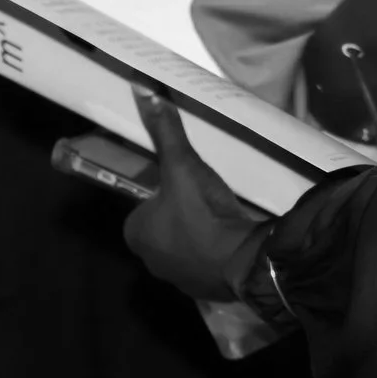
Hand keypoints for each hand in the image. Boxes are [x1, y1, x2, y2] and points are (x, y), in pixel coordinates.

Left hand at [122, 86, 267, 302]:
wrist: (240, 260)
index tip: (180, 181)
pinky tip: (229, 234)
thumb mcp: (181, 164)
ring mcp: (178, 279)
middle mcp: (149, 261)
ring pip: (183, 247)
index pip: (141, 207)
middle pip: (162, 227)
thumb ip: (164, 130)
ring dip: (197, 234)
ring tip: (217, 211)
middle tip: (201, 193)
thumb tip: (141, 88)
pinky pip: (205, 264)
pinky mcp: (204, 289)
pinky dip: (214, 251)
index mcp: (135, 233)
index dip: (160, 193)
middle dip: (178, 214)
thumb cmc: (201, 212)